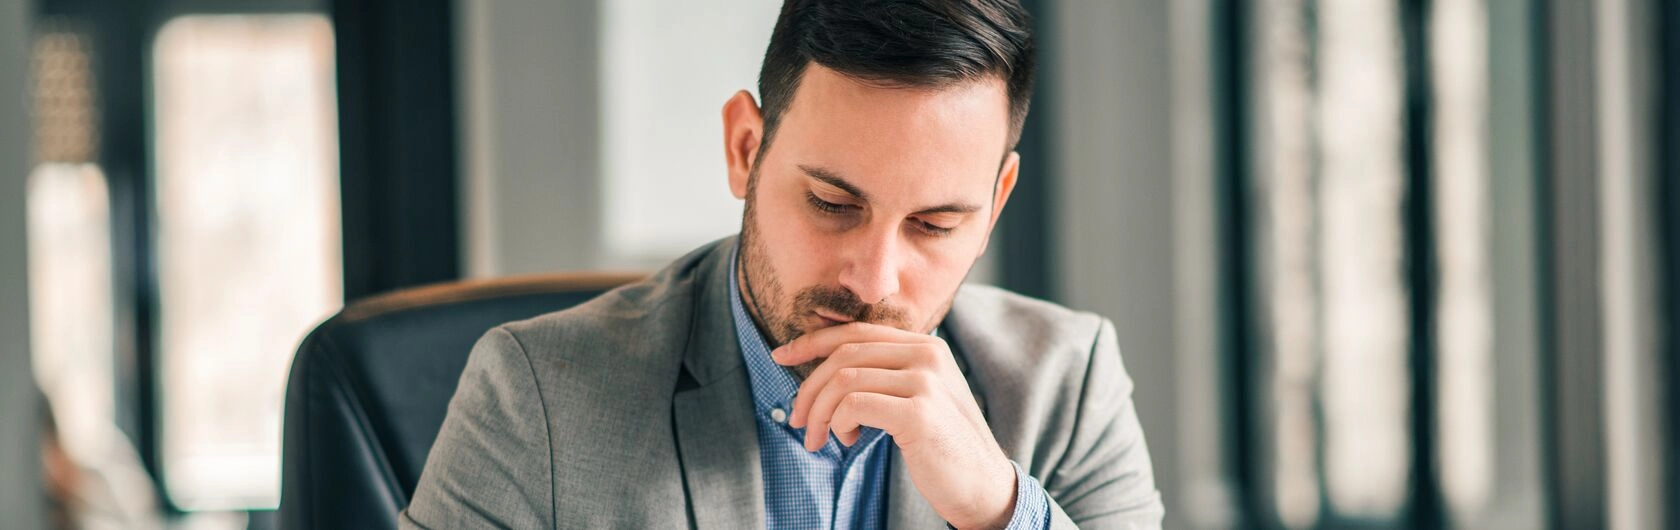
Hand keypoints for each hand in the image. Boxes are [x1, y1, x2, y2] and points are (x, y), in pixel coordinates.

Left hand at [774, 322, 1018, 529]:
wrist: (983, 484)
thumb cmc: (941, 445)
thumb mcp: (917, 397)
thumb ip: (885, 374)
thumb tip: (824, 369)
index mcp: (926, 346)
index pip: (857, 332)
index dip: (813, 341)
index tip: (781, 356)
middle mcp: (928, 355)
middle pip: (844, 355)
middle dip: (809, 388)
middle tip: (798, 421)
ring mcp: (926, 381)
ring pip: (843, 380)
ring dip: (819, 413)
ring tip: (819, 440)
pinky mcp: (919, 412)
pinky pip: (853, 405)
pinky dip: (838, 424)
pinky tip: (850, 440)